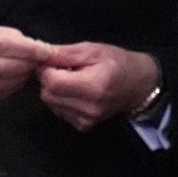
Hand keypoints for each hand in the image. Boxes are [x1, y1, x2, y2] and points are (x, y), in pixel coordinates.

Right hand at [0, 25, 51, 107]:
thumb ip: (8, 37)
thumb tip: (37, 47)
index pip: (0, 45)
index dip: (26, 49)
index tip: (45, 51)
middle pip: (2, 67)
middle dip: (26, 65)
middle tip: (38, 62)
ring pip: (1, 84)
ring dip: (21, 78)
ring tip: (27, 70)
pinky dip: (11, 88)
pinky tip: (14, 80)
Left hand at [34, 42, 159, 130]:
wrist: (140, 85)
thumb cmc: (118, 63)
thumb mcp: (93, 50)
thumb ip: (63, 53)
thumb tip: (37, 54)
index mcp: (94, 86)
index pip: (52, 82)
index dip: (46, 69)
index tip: (54, 62)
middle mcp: (89, 107)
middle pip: (47, 94)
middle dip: (50, 80)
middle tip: (65, 69)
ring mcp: (87, 119)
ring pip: (51, 104)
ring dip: (55, 91)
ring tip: (74, 80)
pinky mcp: (84, 126)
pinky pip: (59, 112)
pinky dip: (62, 101)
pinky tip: (77, 93)